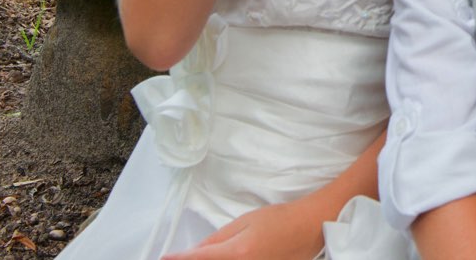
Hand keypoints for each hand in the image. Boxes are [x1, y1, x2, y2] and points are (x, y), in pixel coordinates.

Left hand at [163, 199, 324, 259]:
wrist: (310, 229)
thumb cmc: (280, 220)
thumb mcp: (245, 222)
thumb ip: (217, 240)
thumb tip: (194, 253)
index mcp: (238, 253)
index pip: (198, 259)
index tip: (165, 259)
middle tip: (186, 257)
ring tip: (216, 253)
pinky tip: (228, 257)